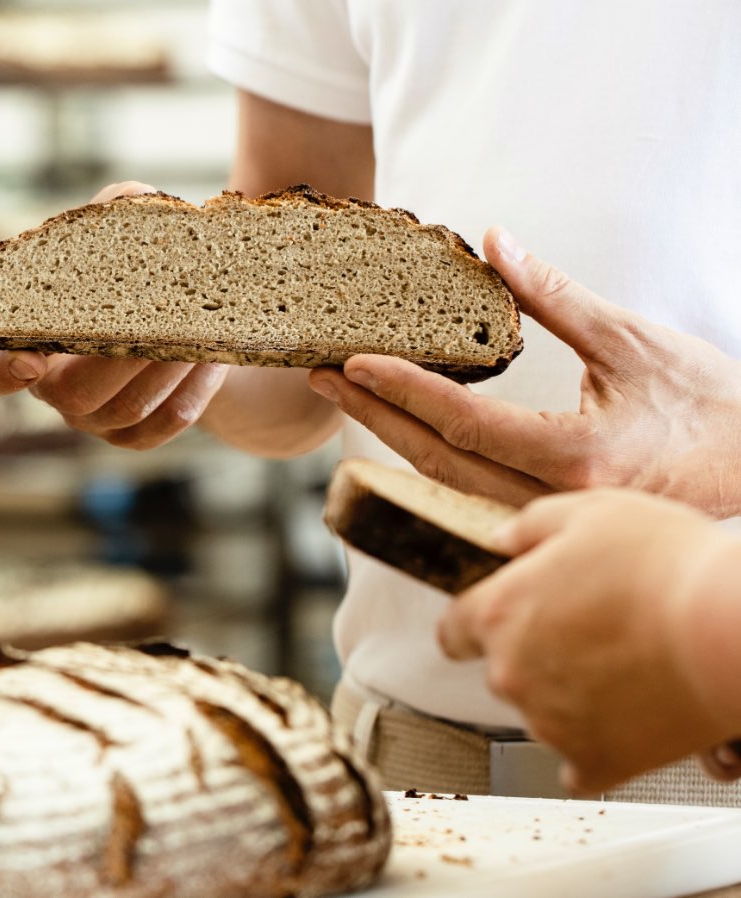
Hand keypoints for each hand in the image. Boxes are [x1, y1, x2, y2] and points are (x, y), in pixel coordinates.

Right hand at [0, 181, 229, 450]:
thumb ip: (115, 212)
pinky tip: (212, 355)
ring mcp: (90, 418)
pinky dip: (190, 390)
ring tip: (199, 330)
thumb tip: (136, 209)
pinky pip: (160, 424)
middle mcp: (50, 386)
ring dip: (165, 368)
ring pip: (124, 410)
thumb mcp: (123, 225)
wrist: (189, 309)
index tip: (31, 360)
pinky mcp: (132, 435)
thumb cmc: (137, 261)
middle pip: (70, 394)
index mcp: (25, 339)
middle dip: (119, 359)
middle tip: (162, 322)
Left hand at [309, 228, 740, 512]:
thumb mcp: (634, 342)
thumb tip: (494, 243)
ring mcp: (552, 527)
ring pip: (449, 489)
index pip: (464, 422)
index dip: (403, 390)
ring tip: (347, 399)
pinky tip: (399, 440)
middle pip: (438, 461)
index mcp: (575, 455)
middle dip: (374, 416)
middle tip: (321, 377)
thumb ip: (555, 298)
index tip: (351, 361)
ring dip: (391, 443)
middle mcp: (555, 502)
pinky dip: (429, 471)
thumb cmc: (712, 406)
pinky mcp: (552, 533)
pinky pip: (470, 504)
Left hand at [438, 489, 740, 793]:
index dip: (473, 625)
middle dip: (539, 653)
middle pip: (505, 669)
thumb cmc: (669, 567)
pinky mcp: (595, 762)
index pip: (453, 630)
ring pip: (544, 712)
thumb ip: (531, 526)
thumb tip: (502, 541)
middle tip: (597, 631)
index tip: (492, 626)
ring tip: (630, 664)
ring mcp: (550, 723)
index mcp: (500, 612)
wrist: (731, 630)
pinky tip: (628, 719)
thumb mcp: (591, 512)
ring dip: (573, 695)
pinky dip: (598, 747)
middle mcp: (512, 673)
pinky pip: (579, 766)